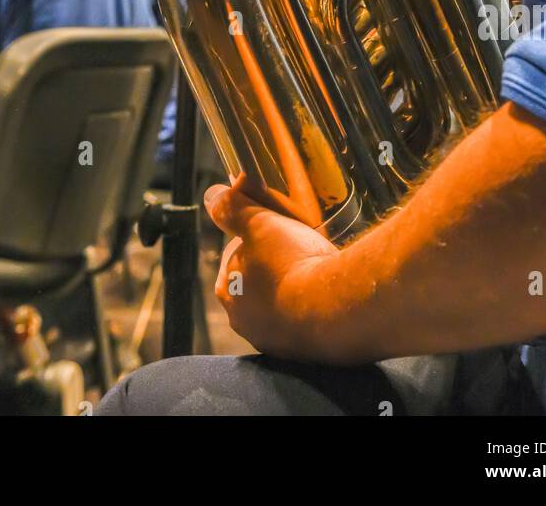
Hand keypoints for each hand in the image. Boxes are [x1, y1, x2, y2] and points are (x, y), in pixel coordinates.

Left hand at [205, 174, 338, 358]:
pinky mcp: (299, 349)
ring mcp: (271, 337)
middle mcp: (243, 319)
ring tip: (314, 269)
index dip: (256, 234)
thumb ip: (231, 207)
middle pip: (256, 278)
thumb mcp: (257, 222)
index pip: (235, 252)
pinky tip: (323, 292)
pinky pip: (301, 319)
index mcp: (226, 288)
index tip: (277, 227)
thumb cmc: (291, 264)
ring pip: (279, 300)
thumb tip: (212, 196)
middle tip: (298, 246)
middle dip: (273, 262)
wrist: (333, 309)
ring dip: (292, 285)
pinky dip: (309, 305)